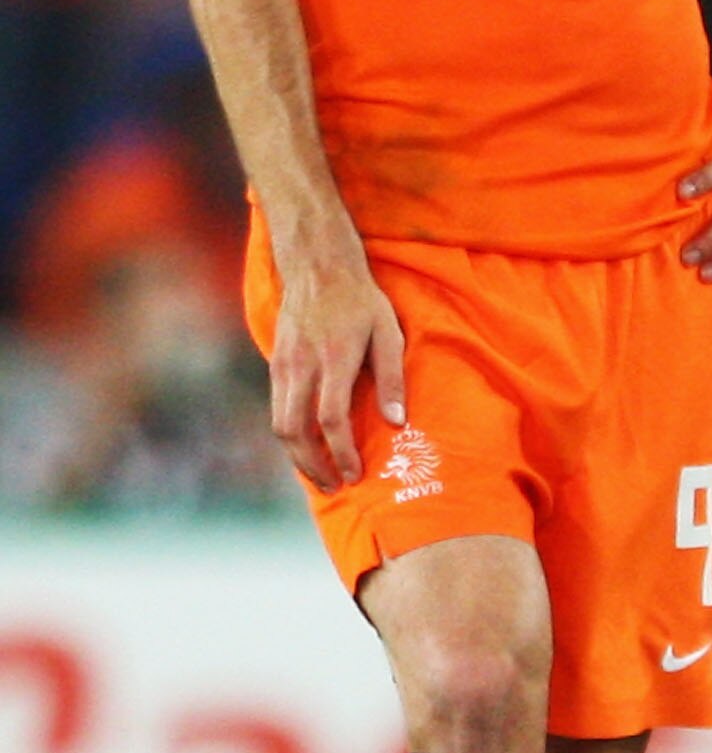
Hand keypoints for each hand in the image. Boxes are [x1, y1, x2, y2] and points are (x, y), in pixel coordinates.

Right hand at [267, 240, 404, 489]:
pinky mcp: (275, 364)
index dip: (342, 453)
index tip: (355, 475)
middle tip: (335, 486)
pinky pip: (277, 410)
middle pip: (295, 431)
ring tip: (320, 475)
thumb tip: (396, 422)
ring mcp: (283, 366)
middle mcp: (302, 366)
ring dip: (297, 457)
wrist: (317, 266)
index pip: (331, 420)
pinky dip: (291, 436)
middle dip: (313, 466)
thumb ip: (392, 378)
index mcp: (334, 359)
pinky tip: (308, 447)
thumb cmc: (361, 300)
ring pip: (280, 425)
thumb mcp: (388, 332)